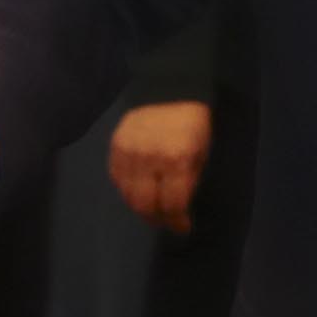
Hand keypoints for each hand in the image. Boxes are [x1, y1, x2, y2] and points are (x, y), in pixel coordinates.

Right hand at [109, 102, 212, 232]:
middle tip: (165, 220)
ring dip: (141, 207)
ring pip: (128, 195)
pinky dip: (127, 190)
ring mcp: (129, 152)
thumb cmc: (193, 124)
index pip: (172, 204)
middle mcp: (149, 159)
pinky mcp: (115, 147)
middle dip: (157, 218)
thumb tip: (179, 210)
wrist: (169, 89)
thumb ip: (189, 182)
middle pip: (145, 204)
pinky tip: (139, 189)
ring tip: (153, 207)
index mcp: (177, 160)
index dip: (177, 221)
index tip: (183, 227)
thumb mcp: (201, 154)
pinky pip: (117, 179)